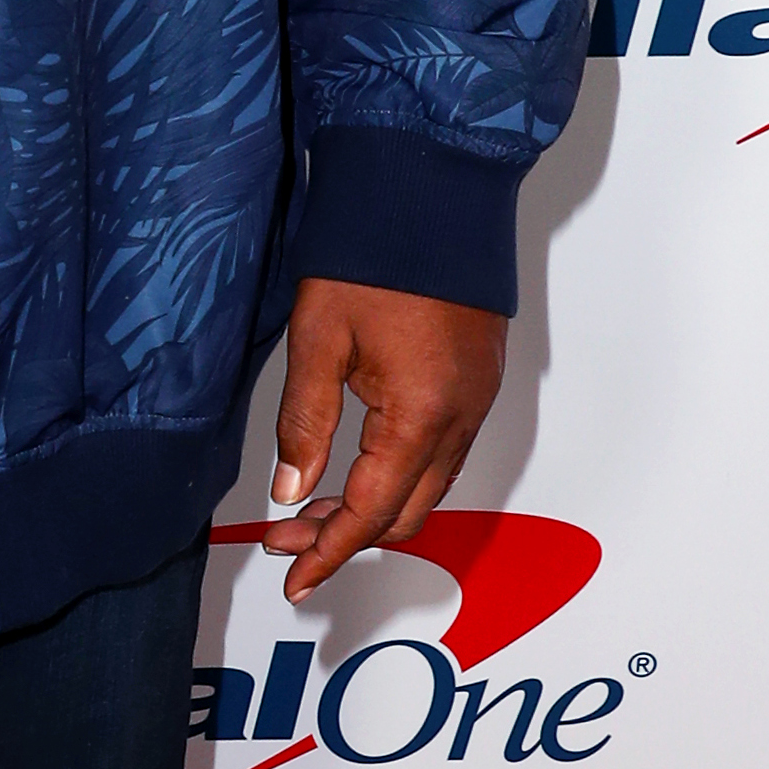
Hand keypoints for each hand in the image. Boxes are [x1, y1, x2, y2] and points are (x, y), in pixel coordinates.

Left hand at [257, 278, 505, 603]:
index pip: (371, 513)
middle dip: (345, 535)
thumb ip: (306, 420)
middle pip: (405, 513)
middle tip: (288, 538)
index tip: (295, 580)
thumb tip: (290, 491)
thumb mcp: (319, 336)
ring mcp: (478, 401)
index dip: (329, 553)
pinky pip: (444, 453)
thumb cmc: (373, 254)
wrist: (433, 188)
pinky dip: (402, 474)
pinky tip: (361, 464)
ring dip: (374, 506)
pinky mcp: (480, 380)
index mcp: (421, 417)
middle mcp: (461, 419)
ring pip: (428, 487)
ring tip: (313, 506)